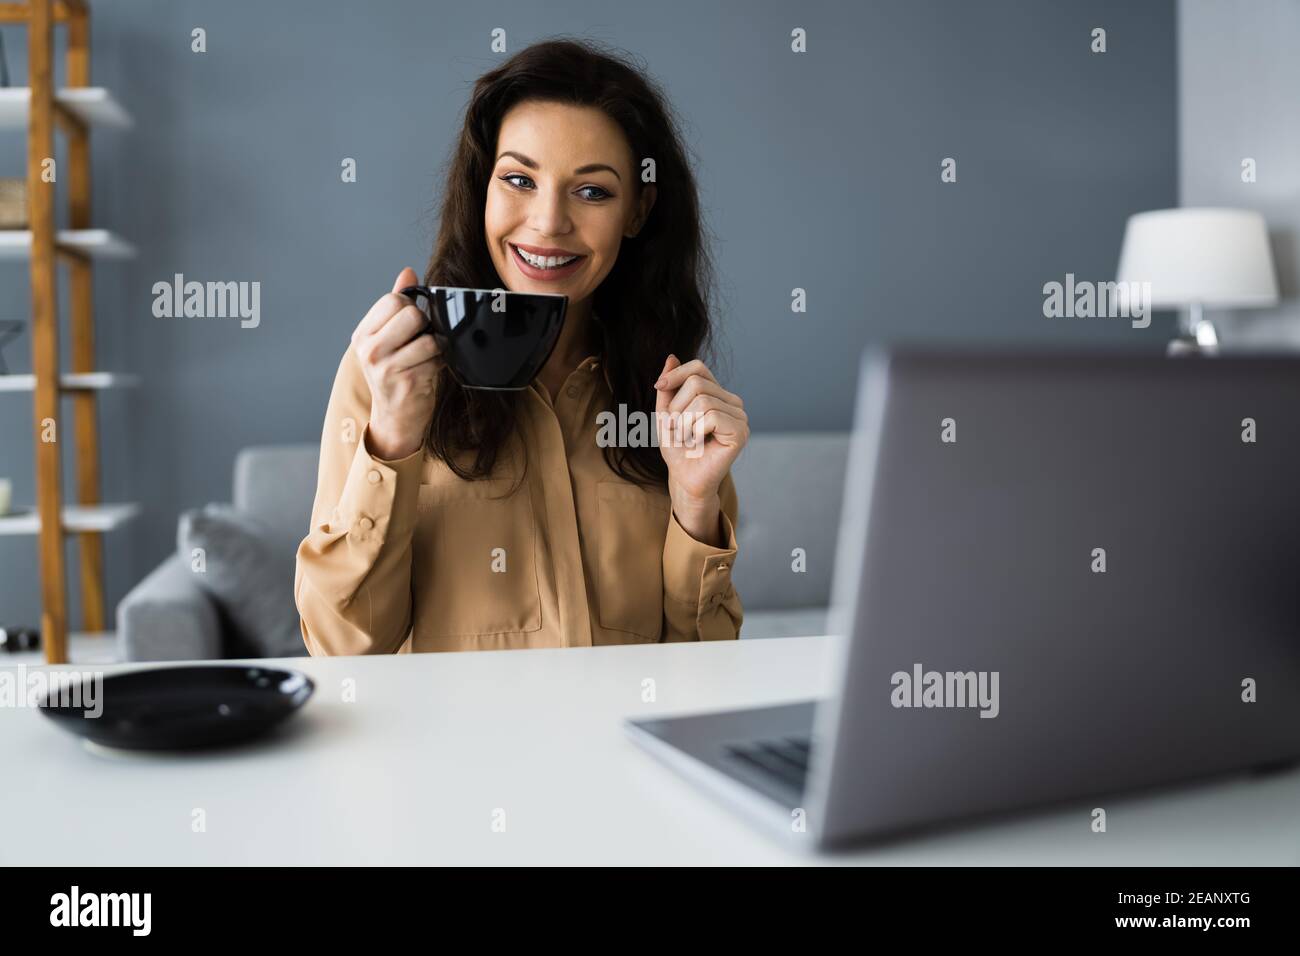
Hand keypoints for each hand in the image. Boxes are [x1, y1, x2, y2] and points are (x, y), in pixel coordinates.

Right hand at [352, 267, 439, 459]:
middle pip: (411, 314)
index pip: (393, 300)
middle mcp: (370, 350)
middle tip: (422, 339)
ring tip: (428, 357)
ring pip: (428, 338)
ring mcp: (387, 367)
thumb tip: (408, 272)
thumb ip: (397, 304)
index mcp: (363, 335)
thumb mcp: (388, 339)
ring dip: (436, 346)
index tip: (412, 324)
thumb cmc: (394, 375)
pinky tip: (430, 371)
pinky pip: (437, 359)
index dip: (411, 307)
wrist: (394, 418)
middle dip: (425, 325)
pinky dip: (440, 363)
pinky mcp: (408, 382)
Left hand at [654, 355, 748, 544]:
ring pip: (702, 400)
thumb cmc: (678, 449)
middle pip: (697, 383)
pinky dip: (695, 431)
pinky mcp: (740, 432)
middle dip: (676, 408)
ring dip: (683, 423)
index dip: (676, 374)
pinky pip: (711, 416)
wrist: (685, 480)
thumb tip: (671, 355)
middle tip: (678, 430)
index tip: (658, 388)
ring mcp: (740, 417)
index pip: (698, 368)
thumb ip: (669, 386)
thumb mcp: (667, 413)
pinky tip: (698, 445)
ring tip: (688, 440)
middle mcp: (733, 403)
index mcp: (718, 395)